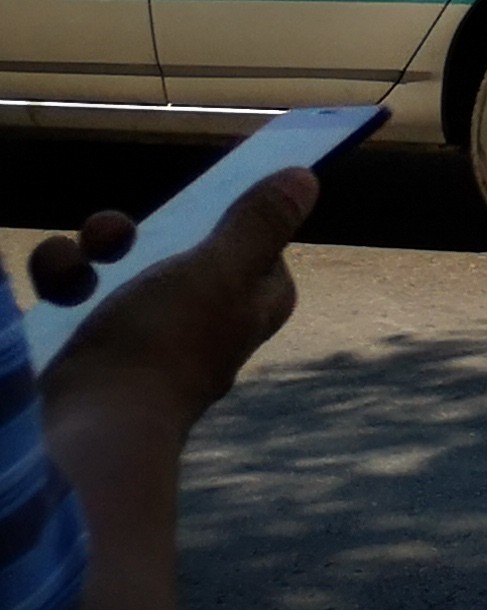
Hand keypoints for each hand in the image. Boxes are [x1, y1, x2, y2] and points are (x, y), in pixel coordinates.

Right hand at [36, 171, 311, 434]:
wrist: (92, 432)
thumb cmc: (167, 346)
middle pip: (180, 252)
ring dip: (91, 255)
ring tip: (76, 269)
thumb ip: (260, 224)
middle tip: (117, 235)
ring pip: (121, 269)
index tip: (211, 200)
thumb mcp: (221, 270)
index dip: (240, 227)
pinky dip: (64, 283)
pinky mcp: (91, 354)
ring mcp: (144, 342)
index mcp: (248, 306)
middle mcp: (203, 325)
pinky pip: (78, 299)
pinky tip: (57, 289)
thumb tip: (306, 178)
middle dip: (140, 233)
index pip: (263, 255)